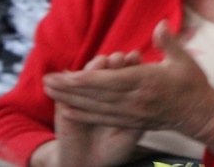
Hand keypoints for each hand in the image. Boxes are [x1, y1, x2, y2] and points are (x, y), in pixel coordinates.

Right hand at [33, 52, 145, 166]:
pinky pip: (66, 90)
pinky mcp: (63, 104)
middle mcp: (100, 91)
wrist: (89, 163)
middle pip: (107, 71)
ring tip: (102, 61)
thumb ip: (139, 119)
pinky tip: (69, 74)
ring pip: (87, 77)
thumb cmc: (115, 148)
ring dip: (93, 67)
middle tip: (120, 57)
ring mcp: (82, 95)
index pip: (126, 75)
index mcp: (120, 96)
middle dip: (113, 63)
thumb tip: (149, 100)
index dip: (131, 65)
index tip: (136, 56)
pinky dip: (65, 81)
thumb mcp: (131, 134)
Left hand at [43, 21, 213, 150]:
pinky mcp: (132, 123)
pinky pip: (104, 119)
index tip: (64, 75)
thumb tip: (159, 24)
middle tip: (46, 81)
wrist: (200, 115)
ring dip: (70, 101)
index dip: (84, 80)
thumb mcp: (183, 59)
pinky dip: (84, 115)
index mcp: (145, 82)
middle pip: (96, 96)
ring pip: (96, 108)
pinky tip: (68, 110)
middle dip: (69, 89)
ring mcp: (132, 114)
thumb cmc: (192, 84)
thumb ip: (168, 42)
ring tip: (50, 93)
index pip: (109, 81)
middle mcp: (135, 100)